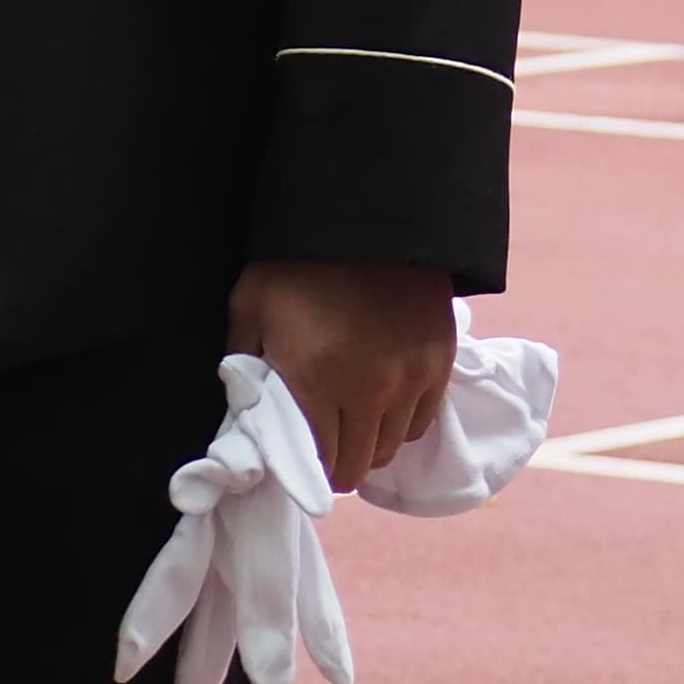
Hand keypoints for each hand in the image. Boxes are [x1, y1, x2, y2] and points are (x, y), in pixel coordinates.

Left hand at [226, 256, 456, 489]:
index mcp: (317, 382)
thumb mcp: (249, 307)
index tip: (302, 457)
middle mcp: (370, 389)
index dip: (310, 469)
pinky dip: (403, 420)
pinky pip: (423, 419)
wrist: (363, 214)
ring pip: (394, 446)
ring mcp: (412, 376)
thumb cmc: (297, 262)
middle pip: (361, 463)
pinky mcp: (440, 359)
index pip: (322, 463)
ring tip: (357, 420)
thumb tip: (243, 411)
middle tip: (328, 441)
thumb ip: (242, 365)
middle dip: (340, 462)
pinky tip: (386, 400)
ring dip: (372, 442)